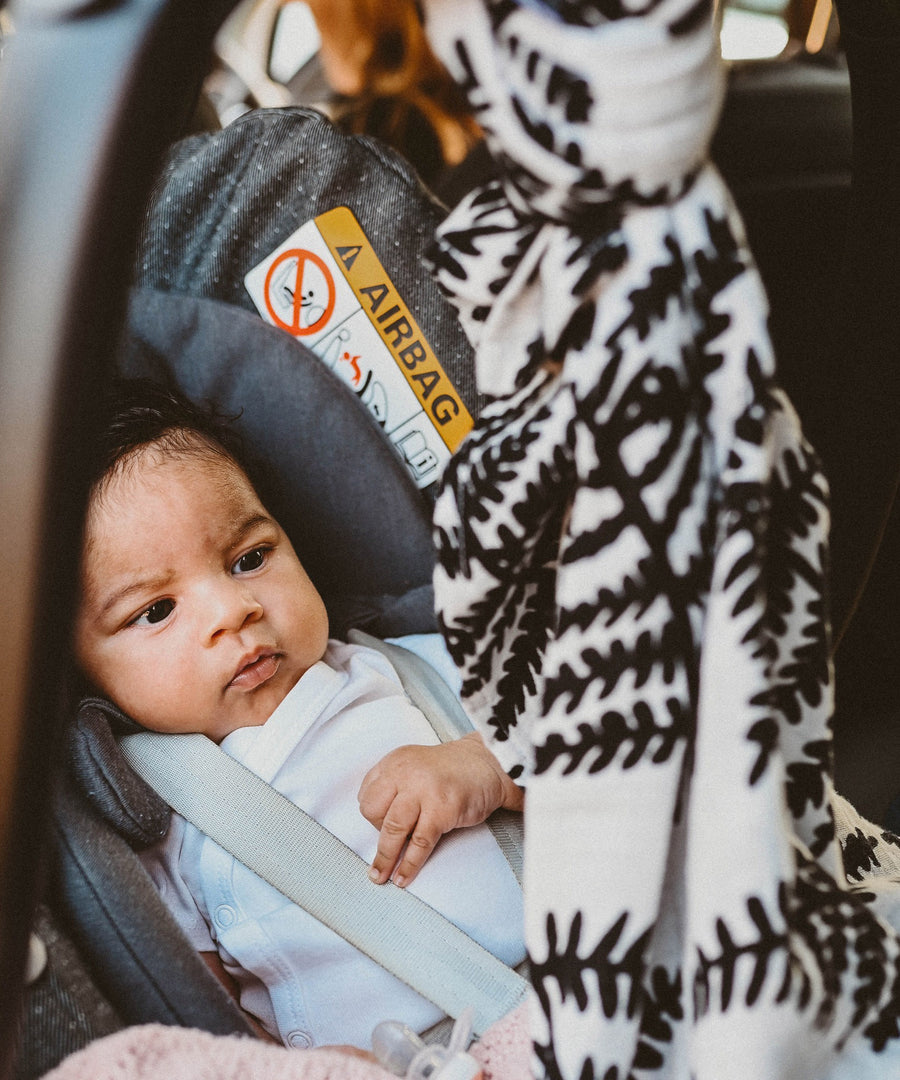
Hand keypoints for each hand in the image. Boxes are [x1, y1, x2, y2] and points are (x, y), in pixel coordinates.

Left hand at [358, 732, 523, 887]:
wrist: (489, 765)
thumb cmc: (452, 770)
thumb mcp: (414, 766)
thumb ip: (394, 786)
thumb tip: (378, 823)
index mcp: (396, 762)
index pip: (367, 794)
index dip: (372, 814)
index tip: (379, 827)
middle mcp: (405, 773)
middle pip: (373, 811)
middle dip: (377, 833)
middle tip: (387, 847)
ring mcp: (423, 791)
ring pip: (392, 829)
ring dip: (385, 858)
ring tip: (380, 876)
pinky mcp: (441, 810)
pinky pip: (419, 843)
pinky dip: (409, 864)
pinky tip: (403, 877)